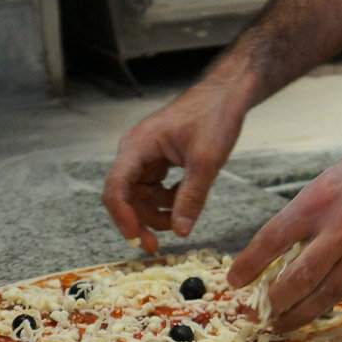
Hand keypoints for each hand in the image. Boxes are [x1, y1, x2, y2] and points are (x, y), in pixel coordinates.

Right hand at [102, 82, 245, 252]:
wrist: (225, 95)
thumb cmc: (214, 117)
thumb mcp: (206, 162)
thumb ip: (192, 198)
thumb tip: (180, 232)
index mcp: (138, 146)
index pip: (117, 186)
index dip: (122, 216)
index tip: (136, 239)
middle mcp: (135, 151)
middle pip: (125, 196)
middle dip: (139, 222)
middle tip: (156, 246)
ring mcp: (144, 157)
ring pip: (139, 197)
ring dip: (155, 214)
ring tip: (180, 220)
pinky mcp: (156, 162)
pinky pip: (153, 190)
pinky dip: (166, 202)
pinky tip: (183, 202)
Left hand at [227, 130, 341, 331]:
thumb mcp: (332, 179)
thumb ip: (307, 214)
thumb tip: (280, 250)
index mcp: (320, 201)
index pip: (271, 240)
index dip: (248, 265)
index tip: (234, 281)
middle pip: (295, 280)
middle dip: (270, 303)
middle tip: (254, 315)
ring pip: (324, 296)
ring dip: (298, 315)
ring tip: (280, 324)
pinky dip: (334, 299)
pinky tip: (322, 302)